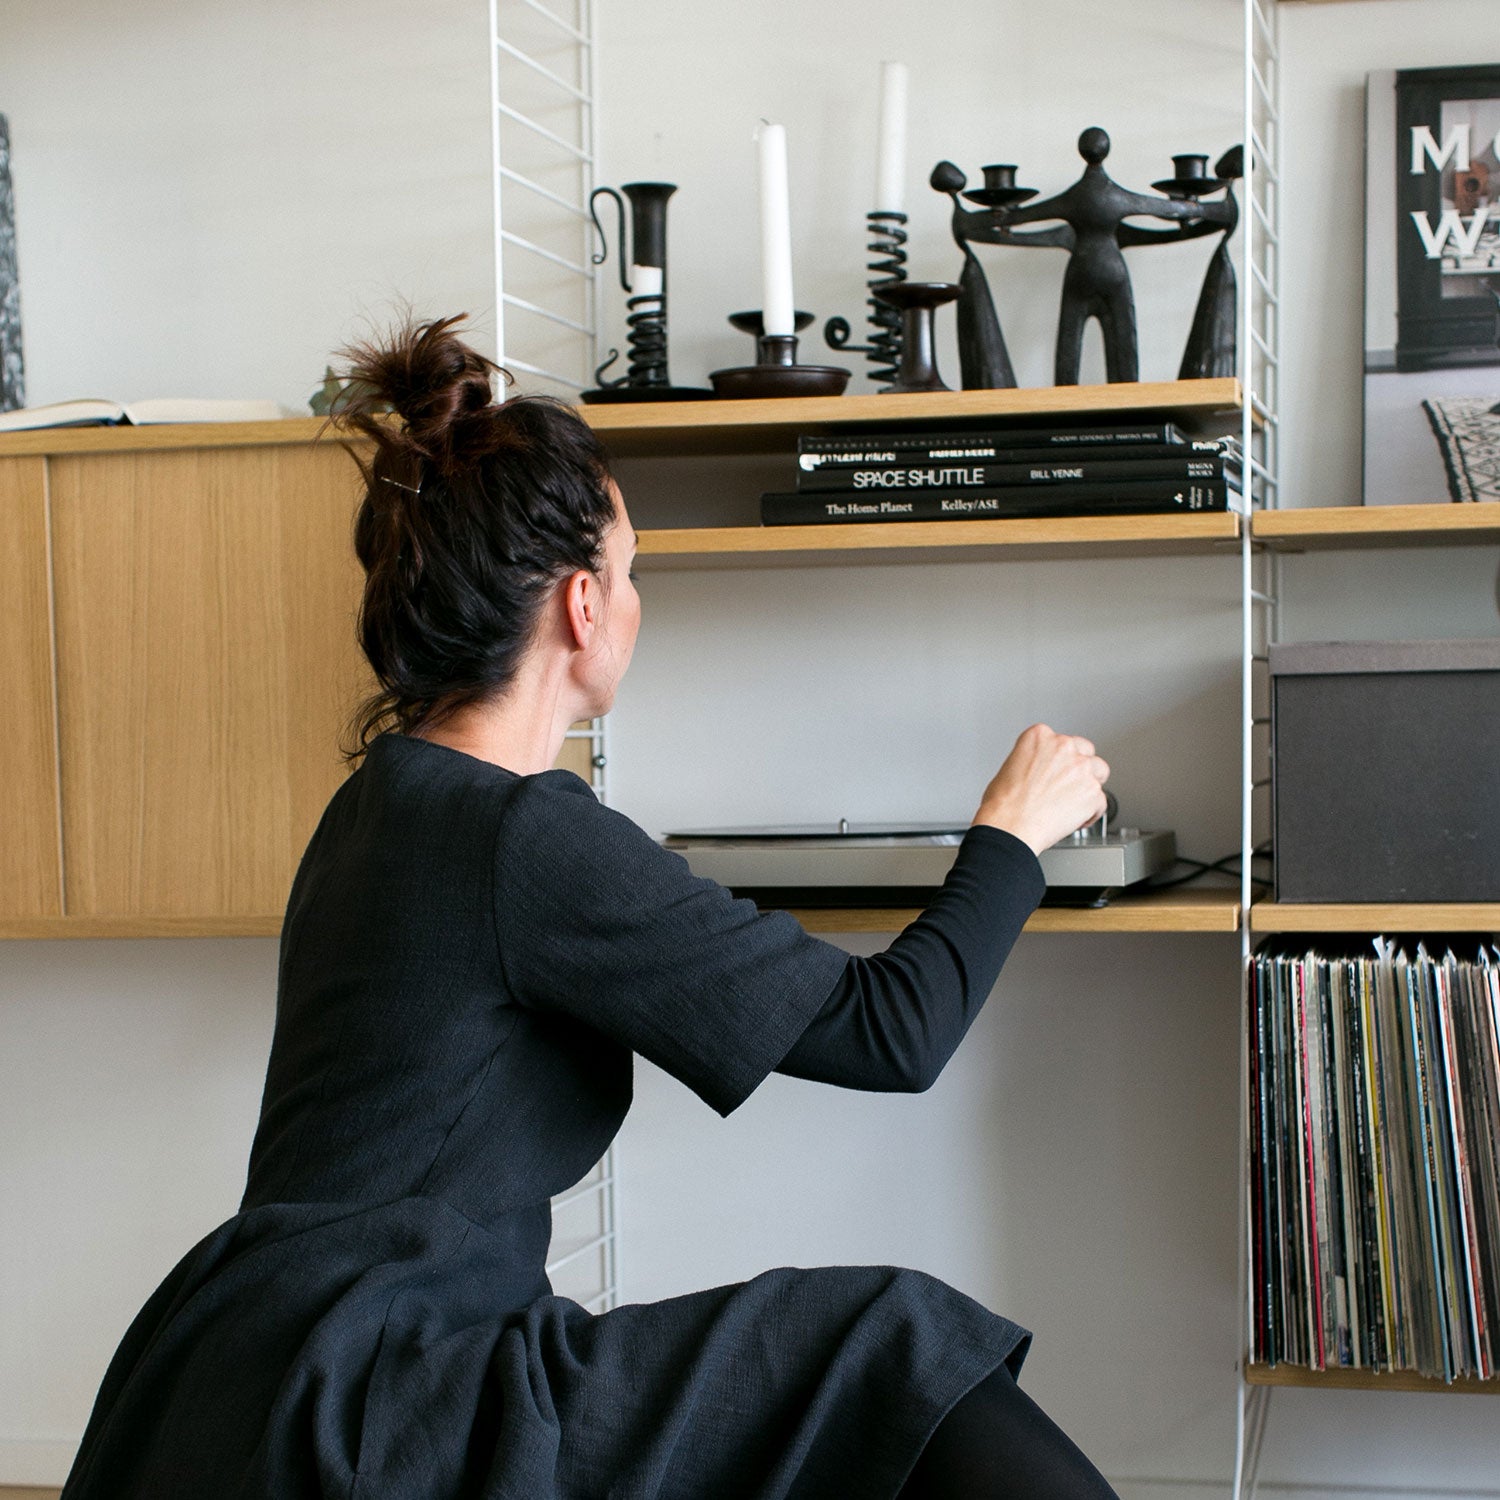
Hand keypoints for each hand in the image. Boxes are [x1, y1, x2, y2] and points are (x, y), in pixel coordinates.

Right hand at [972, 723, 1109, 854]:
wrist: (1010, 827)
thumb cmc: (1004, 804)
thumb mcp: (1010, 767)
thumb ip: (1034, 761)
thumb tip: (1044, 772)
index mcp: (1040, 736)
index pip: (1061, 740)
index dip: (1060, 758)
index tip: (1055, 770)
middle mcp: (1063, 747)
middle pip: (1085, 752)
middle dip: (1079, 767)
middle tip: (1067, 785)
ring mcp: (1081, 768)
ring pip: (1100, 772)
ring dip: (1090, 785)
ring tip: (1075, 801)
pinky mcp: (1093, 792)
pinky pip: (1101, 802)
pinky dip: (1091, 812)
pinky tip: (1076, 819)